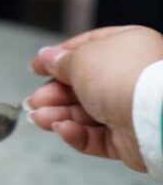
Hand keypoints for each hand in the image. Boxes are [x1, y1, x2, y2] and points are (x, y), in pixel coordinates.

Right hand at [27, 26, 162, 173]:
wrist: (155, 116)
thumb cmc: (125, 77)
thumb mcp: (80, 59)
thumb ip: (60, 60)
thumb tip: (48, 58)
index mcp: (126, 46)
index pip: (86, 47)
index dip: (57, 58)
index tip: (36, 67)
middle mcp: (131, 75)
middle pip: (82, 85)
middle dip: (54, 94)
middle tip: (34, 101)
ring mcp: (131, 108)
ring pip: (86, 113)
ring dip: (59, 115)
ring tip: (39, 119)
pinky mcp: (130, 138)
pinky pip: (98, 136)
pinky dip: (77, 133)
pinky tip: (62, 129)